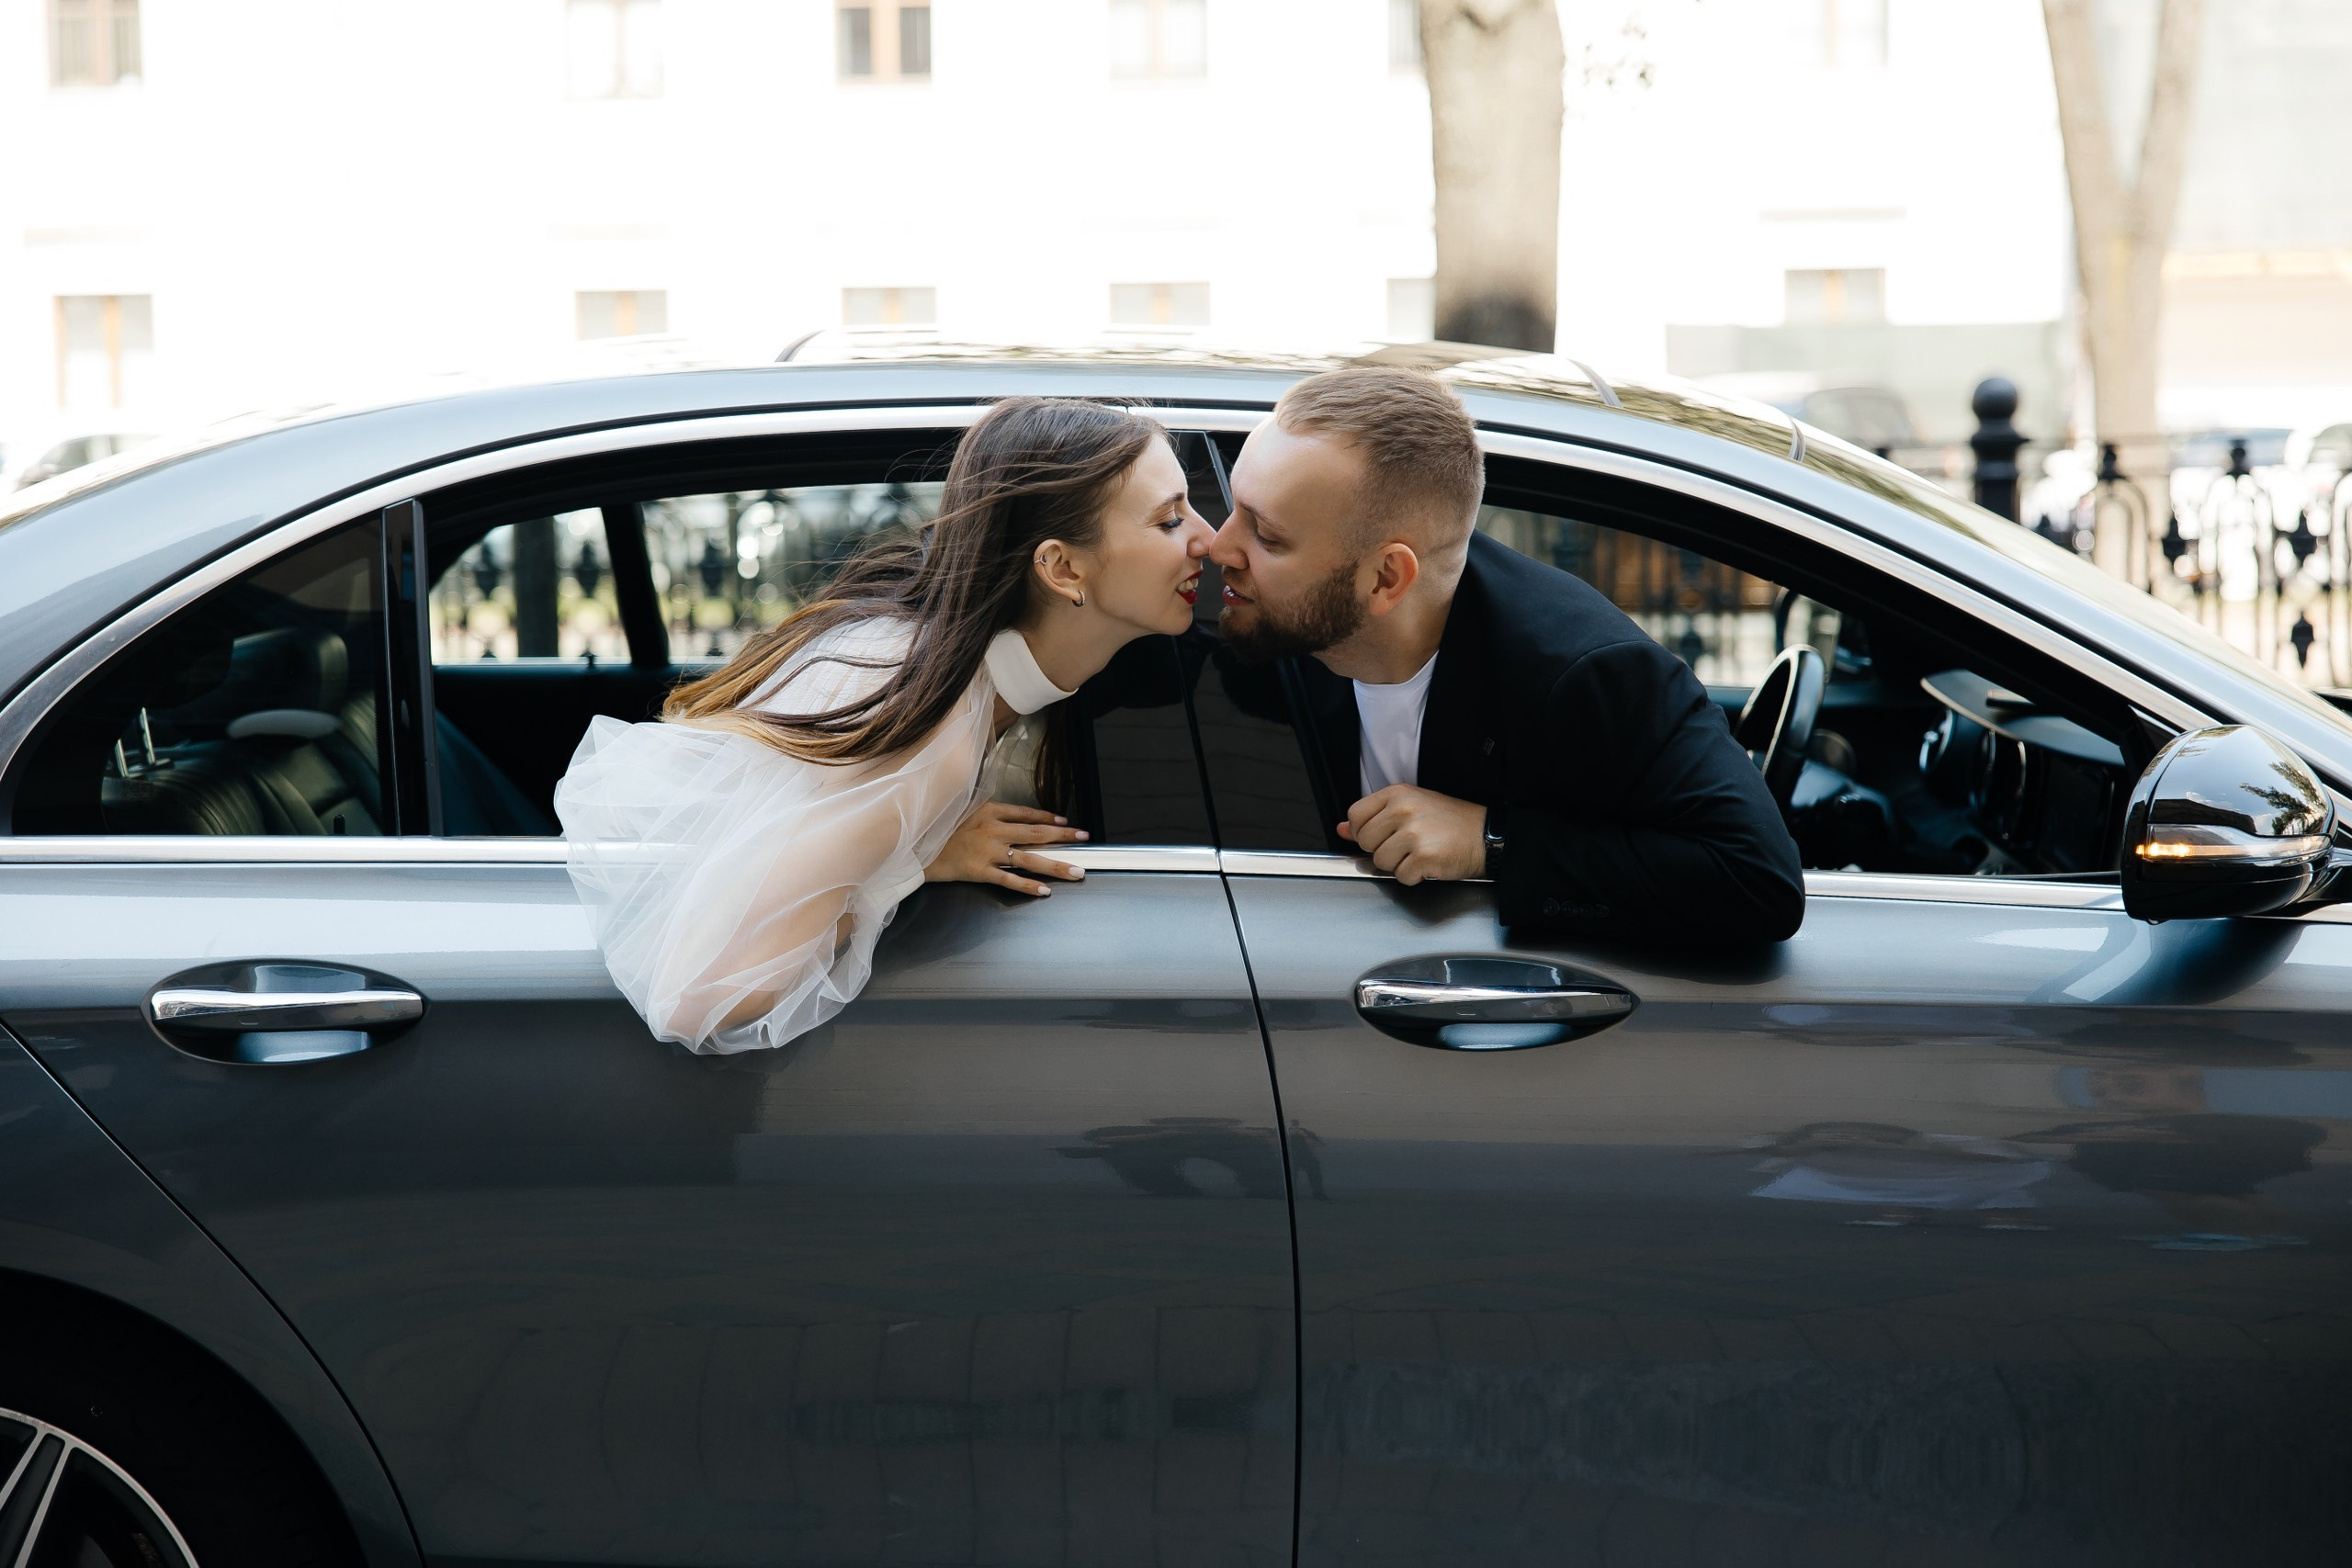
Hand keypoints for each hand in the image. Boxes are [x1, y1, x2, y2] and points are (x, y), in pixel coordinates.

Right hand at [925, 801, 1088, 895]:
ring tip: (1077, 871)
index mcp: (989, 811)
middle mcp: (993, 829)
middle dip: (1064, 835)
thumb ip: (984, 809)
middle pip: (1036, 833)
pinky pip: (1008, 880)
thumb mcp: (960, 808)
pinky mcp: (979, 871)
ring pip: (1030, 858)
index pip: (1027, 813)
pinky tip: (1045, 891)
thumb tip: (1005, 813)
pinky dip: (1027, 886)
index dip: (1049, 817)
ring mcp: (987, 851)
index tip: (1066, 821)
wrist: (911, 845)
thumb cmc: (935, 827)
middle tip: (1085, 837)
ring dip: (1056, 865)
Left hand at [1339, 786, 1486, 884]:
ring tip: (1420, 853)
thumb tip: (1342, 829)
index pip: (1356, 815)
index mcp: (1398, 794)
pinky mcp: (1423, 857)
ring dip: (1399, 864)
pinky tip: (1429, 864)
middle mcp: (1403, 810)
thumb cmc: (1451, 822)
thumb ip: (1374, 817)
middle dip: (1382, 850)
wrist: (1486, 836)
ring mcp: (1413, 834)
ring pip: (1381, 862)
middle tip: (1406, 845)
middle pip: (1366, 842)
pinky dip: (1414, 876)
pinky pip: (1401, 876)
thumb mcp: (1412, 807)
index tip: (1379, 836)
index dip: (1362, 832)